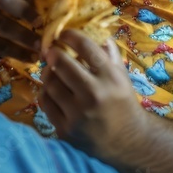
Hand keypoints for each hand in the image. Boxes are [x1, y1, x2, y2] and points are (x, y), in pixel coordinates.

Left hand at [39, 30, 146, 157]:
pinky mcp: (65, 129)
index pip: (85, 47)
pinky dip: (45, 93)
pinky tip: (51, 90)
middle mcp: (93, 94)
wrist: (128, 142)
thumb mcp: (122, 77)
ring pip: (49, 83)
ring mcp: (77, 114)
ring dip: (48, 74)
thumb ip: (109, 54)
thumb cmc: (123, 104)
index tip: (63, 34)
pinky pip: (45, 103)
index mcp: (110, 78)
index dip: (70, 36)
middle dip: (53, 54)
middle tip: (51, 52)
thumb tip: (95, 31)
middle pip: (61, 64)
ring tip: (51, 72)